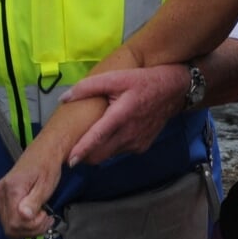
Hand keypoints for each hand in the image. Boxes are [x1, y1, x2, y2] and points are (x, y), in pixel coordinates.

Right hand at [0, 141, 63, 238]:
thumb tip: (25, 216)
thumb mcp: (45, 184)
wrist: (43, 152)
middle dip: (31, 229)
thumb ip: (34, 201)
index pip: (15, 222)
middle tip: (45, 219)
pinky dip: (22, 223)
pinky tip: (33, 217)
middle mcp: (1, 193)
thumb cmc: (46, 165)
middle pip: (10, 227)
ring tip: (41, 218)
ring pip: (8, 227)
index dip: (32, 226)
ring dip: (27, 229)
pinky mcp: (1, 198)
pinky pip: (8, 220)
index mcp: (11, 188)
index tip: (45, 217)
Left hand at [64, 64, 190, 163]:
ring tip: (96, 135)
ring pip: (109, 154)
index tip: (70, 161)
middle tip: (74, 148)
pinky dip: (113, 147)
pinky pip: (121, 151)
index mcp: (121, 115)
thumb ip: (88, 87)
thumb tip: (64, 98)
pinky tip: (115, 132)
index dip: (82, 150)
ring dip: (99, 150)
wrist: (174, 90)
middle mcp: (130, 133)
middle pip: (100, 155)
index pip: (98, 137)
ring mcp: (137, 143)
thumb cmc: (144, 81)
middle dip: (85, 155)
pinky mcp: (142, 147)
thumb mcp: (117, 77)